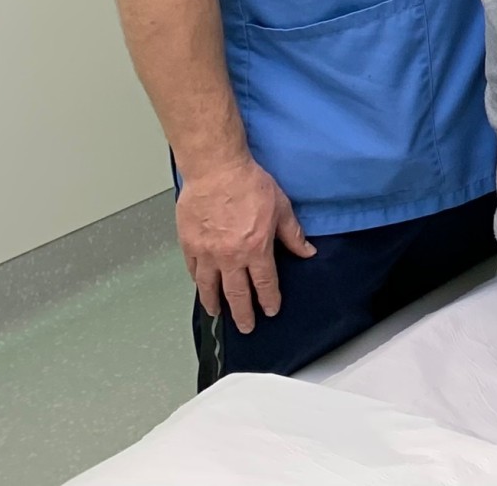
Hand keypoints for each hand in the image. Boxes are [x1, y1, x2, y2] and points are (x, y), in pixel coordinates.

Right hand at [176, 158, 313, 333]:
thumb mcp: (281, 208)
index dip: (269, 300)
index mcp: (256, 249)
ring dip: (214, 304)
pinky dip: (198, 281)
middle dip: (243, 314)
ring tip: (218, 314)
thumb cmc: (250, 184)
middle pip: (237, 294)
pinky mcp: (189, 244)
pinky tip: (201, 286)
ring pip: (210, 287)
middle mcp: (230, 257)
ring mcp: (207, 252)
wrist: (217, 170)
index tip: (271, 310)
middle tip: (246, 327)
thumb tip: (307, 252)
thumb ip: (293, 234)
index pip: (265, 284)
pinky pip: (193, 270)